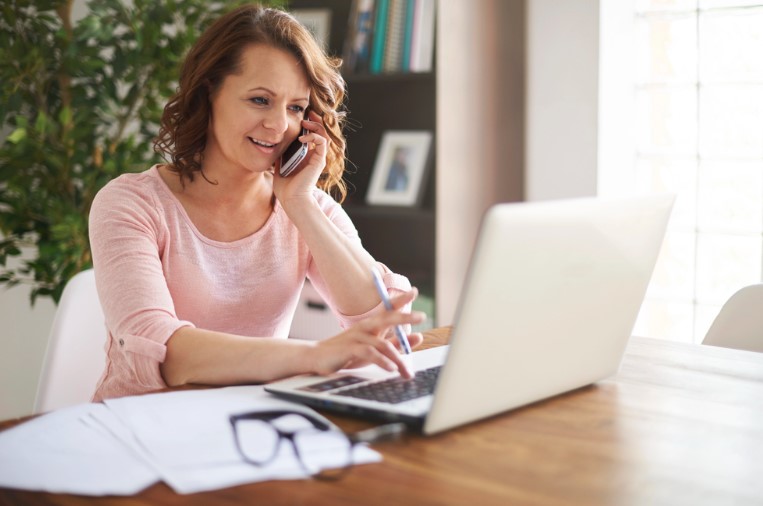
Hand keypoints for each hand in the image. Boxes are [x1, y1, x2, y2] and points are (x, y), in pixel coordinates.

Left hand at [273, 110, 328, 206]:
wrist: (291, 199)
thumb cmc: (285, 187)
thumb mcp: (280, 164)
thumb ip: (281, 154)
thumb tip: (273, 143)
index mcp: (307, 156)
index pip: (313, 135)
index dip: (310, 124)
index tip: (302, 117)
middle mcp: (315, 156)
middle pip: (321, 132)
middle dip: (315, 121)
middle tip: (306, 115)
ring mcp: (319, 158)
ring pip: (324, 135)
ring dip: (315, 126)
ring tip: (304, 123)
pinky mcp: (319, 161)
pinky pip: (322, 142)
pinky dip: (313, 136)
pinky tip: (302, 138)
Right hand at [310, 288, 424, 378]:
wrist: (318, 358)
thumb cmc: (349, 353)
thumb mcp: (375, 349)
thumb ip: (396, 344)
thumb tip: (419, 336)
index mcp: (372, 325)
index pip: (389, 309)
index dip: (401, 299)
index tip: (414, 291)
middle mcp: (366, 327)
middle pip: (387, 318)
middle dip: (405, 317)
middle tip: (421, 316)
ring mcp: (357, 337)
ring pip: (382, 344)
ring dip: (397, 358)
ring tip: (406, 370)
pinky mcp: (350, 349)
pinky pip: (369, 353)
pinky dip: (382, 361)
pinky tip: (390, 368)